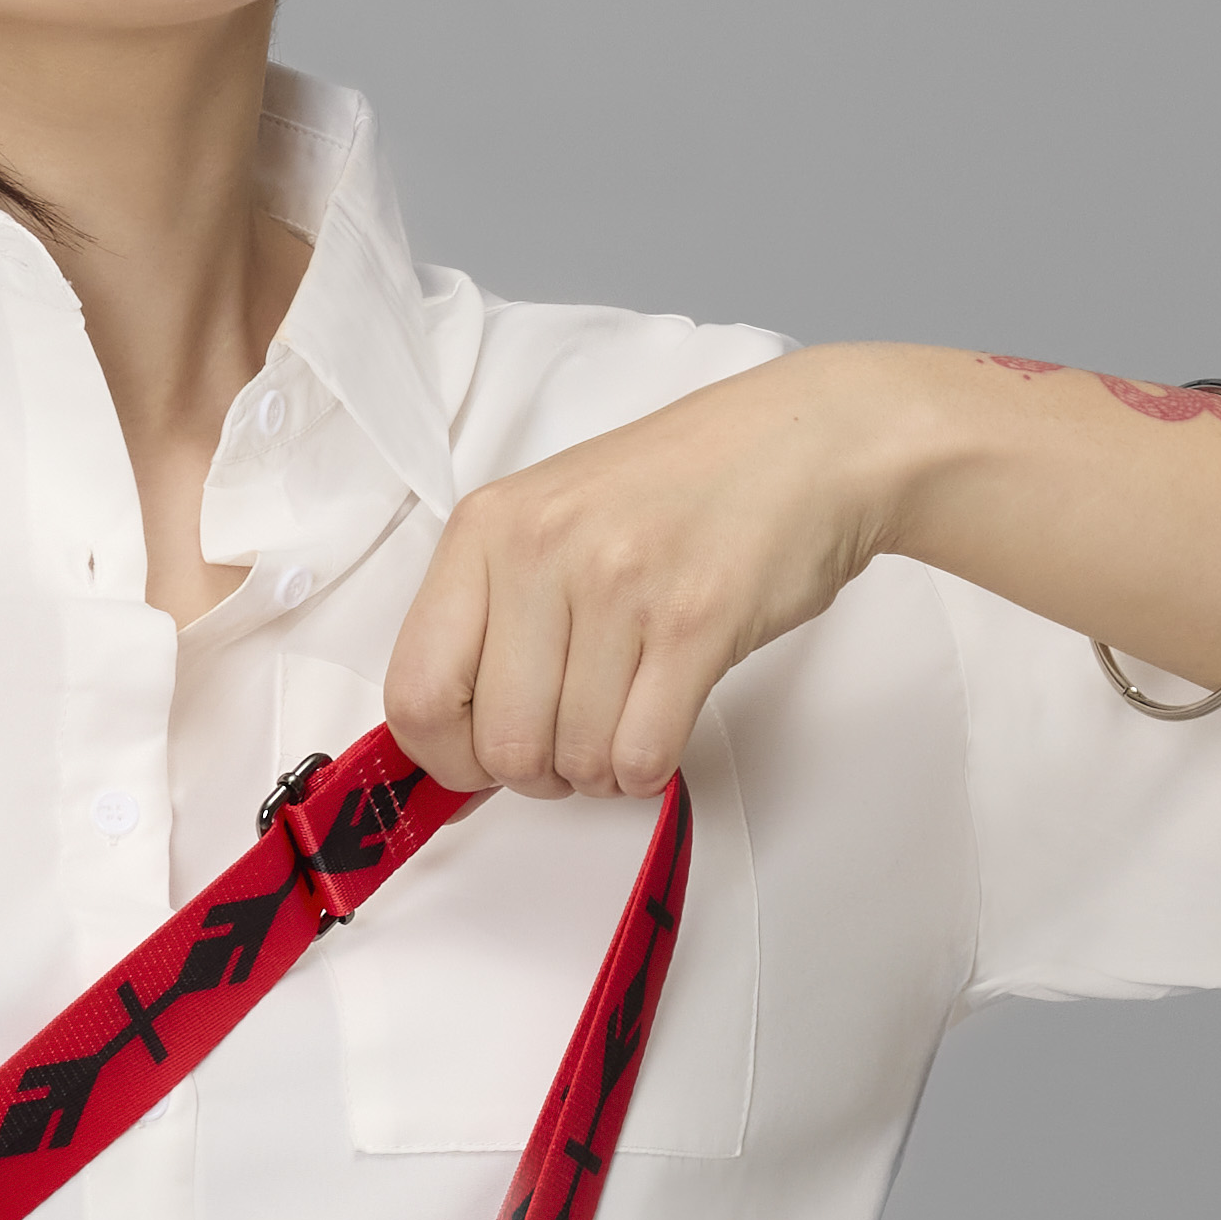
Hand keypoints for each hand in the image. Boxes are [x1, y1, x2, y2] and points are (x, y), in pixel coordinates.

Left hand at [379, 344, 924, 795]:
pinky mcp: (697, 621)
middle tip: (569, 746)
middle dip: (535, 774)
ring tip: (623, 724)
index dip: (445, 755)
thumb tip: (449, 738)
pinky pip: (643, 754)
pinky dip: (647, 770)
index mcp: (487, 528)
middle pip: (500, 743)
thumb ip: (491, 614)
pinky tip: (658, 732)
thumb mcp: (551, 519)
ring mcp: (620, 584)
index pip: (414, 691)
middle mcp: (543, 551)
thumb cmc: (676, 490)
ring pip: (575, 758)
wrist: (805, 445)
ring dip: (599, 771)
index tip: (480, 760)